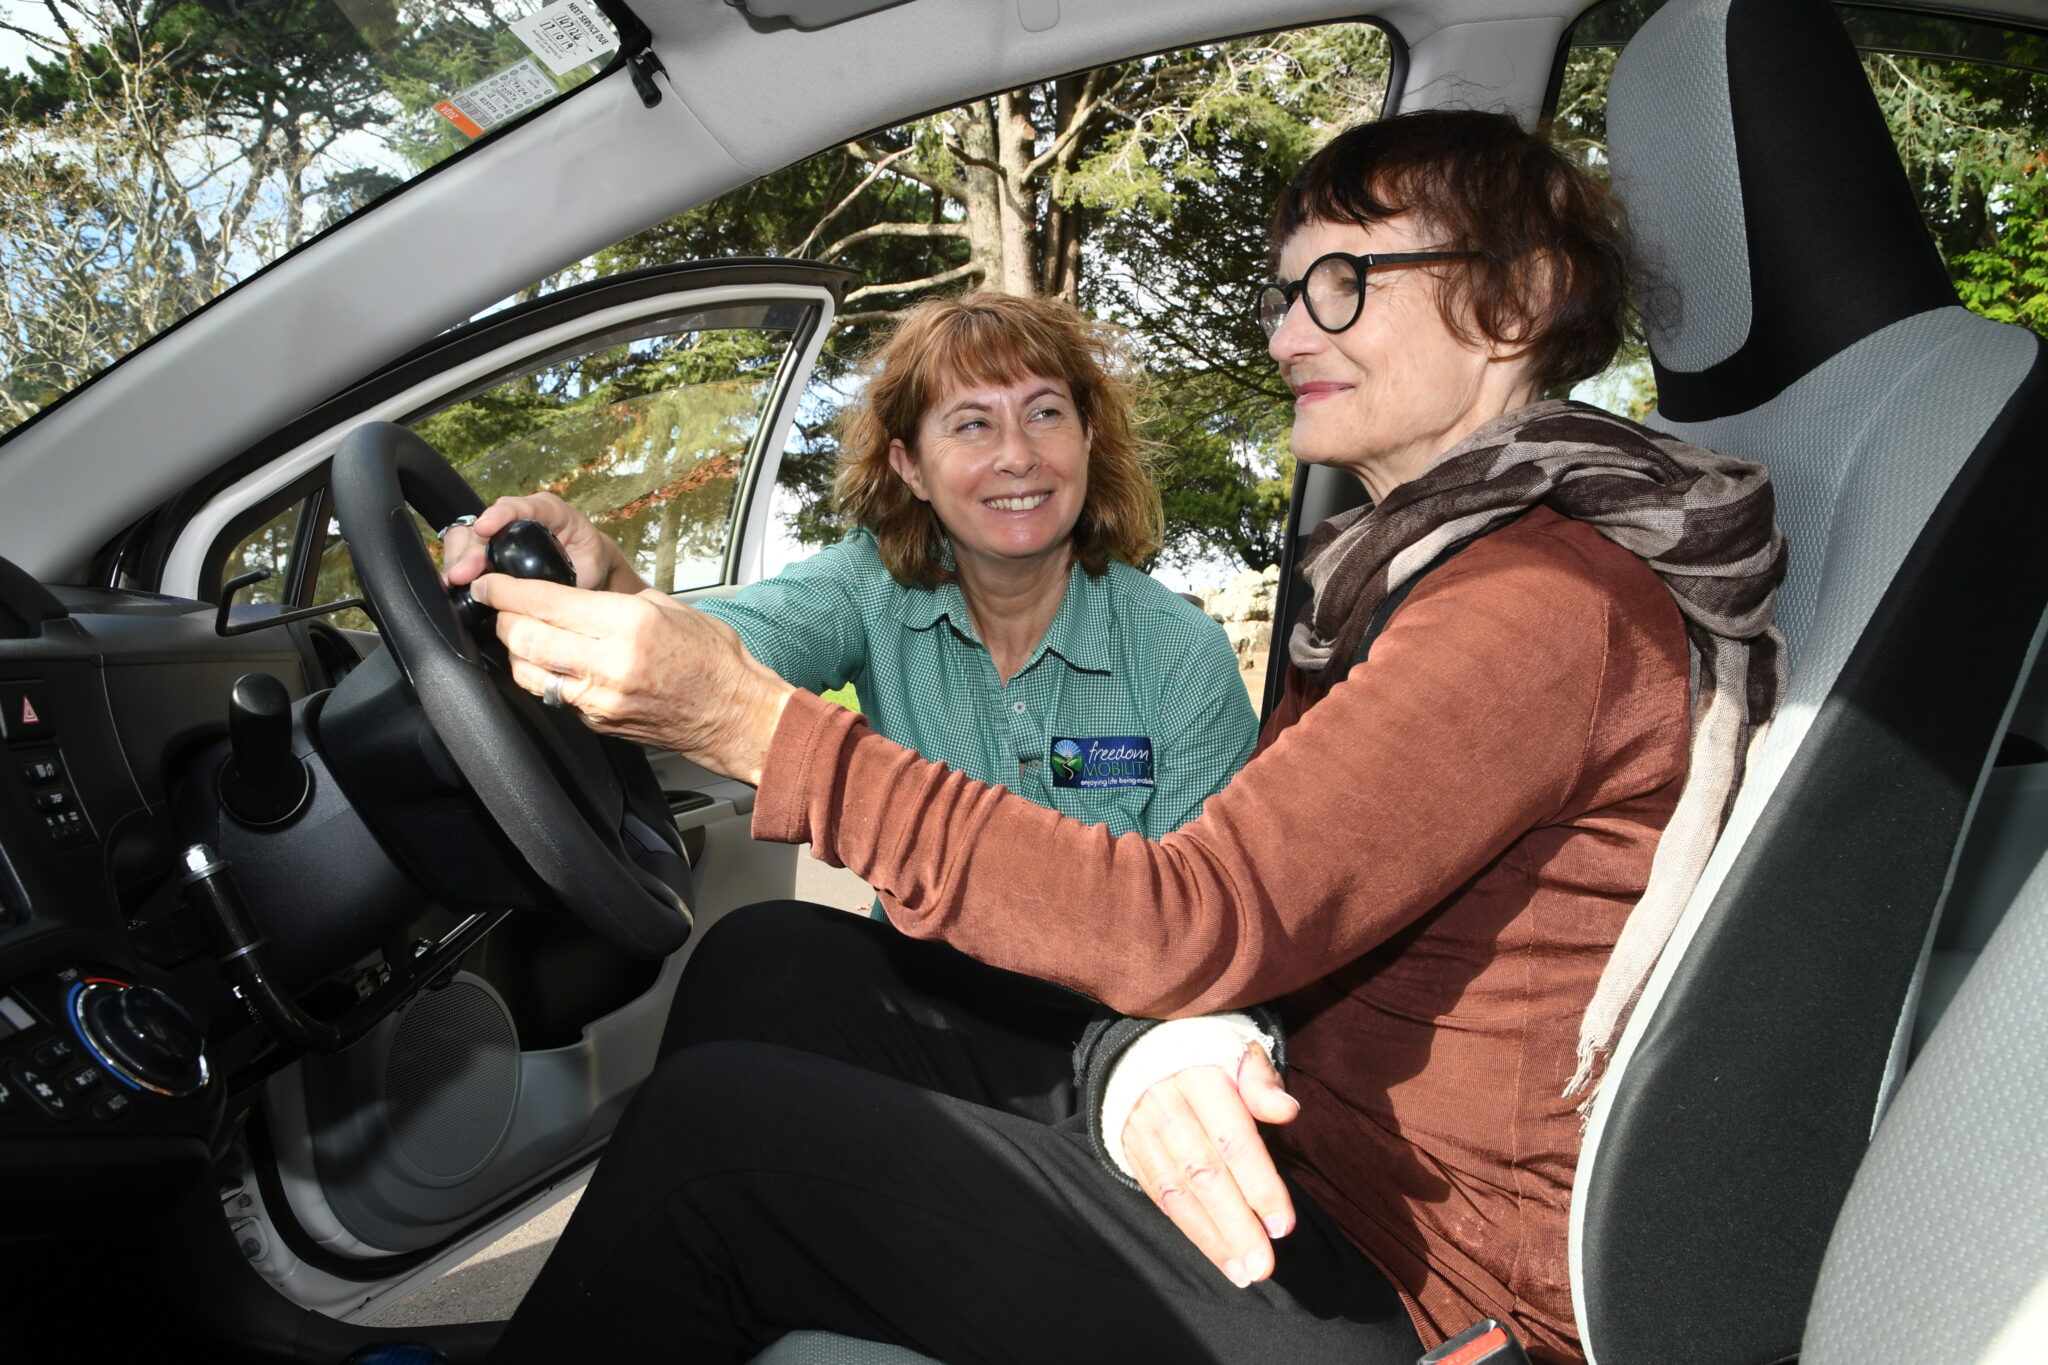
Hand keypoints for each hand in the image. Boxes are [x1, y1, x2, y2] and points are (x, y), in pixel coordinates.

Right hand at [442, 493, 645, 593]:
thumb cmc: (590, 561)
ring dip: (458, 559)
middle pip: (484, 524)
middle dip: (470, 549)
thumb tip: (548, 595)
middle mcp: (519, 515)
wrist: (588, 564)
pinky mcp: (489, 546)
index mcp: (549, 511)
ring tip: (454, 581)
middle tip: (462, 574)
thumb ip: (572, 573)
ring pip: (467, 535)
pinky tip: (453, 583)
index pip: (522, 506)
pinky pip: (463, 549)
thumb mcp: (590, 565)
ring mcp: (500, 529)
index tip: (485, 529)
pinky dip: (456, 565)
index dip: (501, 515)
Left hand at [468, 574, 794, 782]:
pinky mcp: (598, 723)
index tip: (490, 583)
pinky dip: (545, 677)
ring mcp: (601, 700)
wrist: (736, 715)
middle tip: (500, 607)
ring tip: (521, 635)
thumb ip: (612, 603)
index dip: (507, 591)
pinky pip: (555, 697)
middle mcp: (610, 664)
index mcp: (628, 625)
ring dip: (517, 651)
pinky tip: (553, 663)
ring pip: (530, 672)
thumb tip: (567, 597)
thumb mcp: (667, 609)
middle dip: (503, 619)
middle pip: (526, 639)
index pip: (547, 603)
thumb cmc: (713, 659)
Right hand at [1120, 1047, 1298, 1287]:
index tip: (1283, 1224)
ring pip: (1176, 1192)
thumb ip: (1262, 1082)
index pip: (1232, 1138)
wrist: (1141, 1048)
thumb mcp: (1238, 1051)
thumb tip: (1288, 1111)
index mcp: (1198, 1076)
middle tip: (1263, 1265)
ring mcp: (1142, 1130)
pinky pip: (1158, 1196)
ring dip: (1212, 1238)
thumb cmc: (1208, 1055)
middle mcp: (1165, 1105)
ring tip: (1243, 1273)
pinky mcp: (1131, 1151)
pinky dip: (1188, 1228)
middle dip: (1235, 1224)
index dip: (1258, 1183)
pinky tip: (1217, 1254)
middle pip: (1203, 1173)